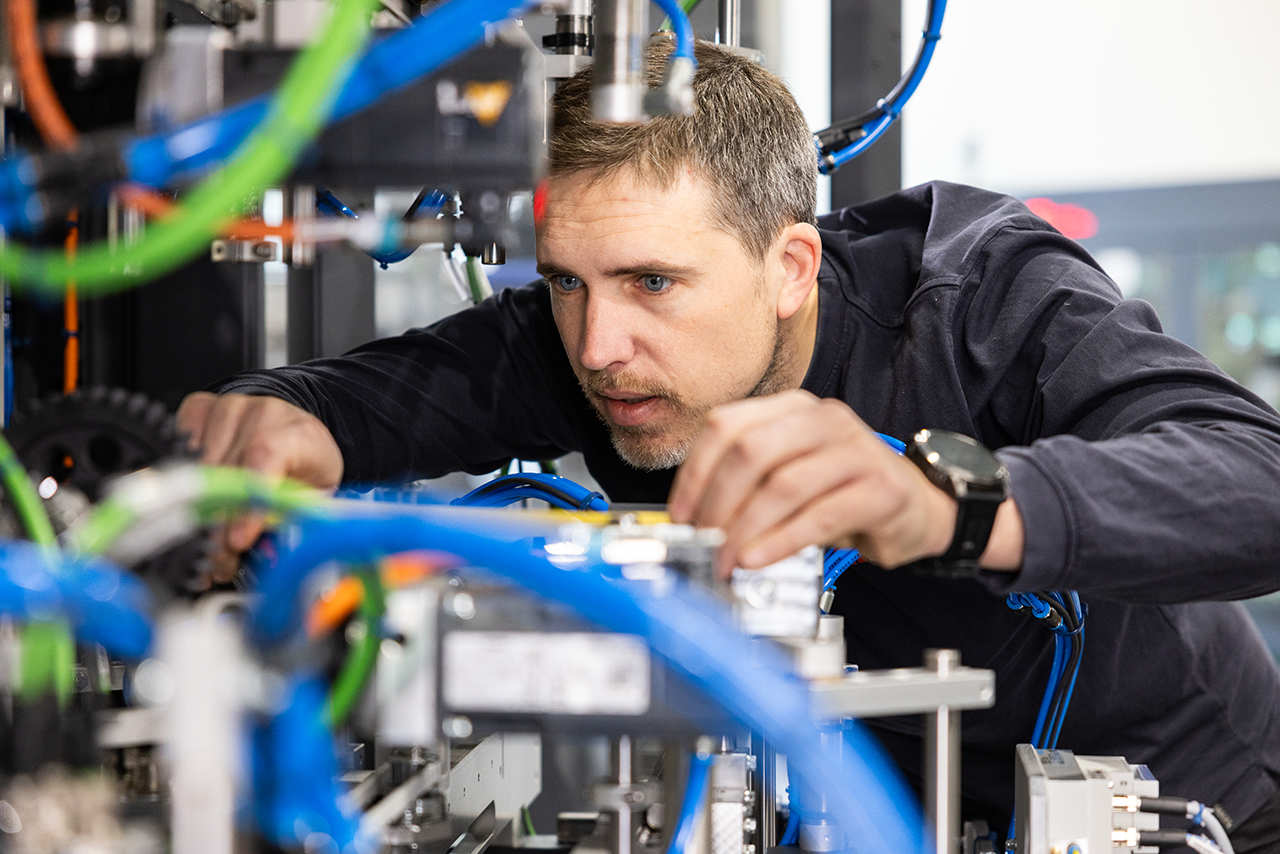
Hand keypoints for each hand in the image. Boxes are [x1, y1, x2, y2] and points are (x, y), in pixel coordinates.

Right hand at [176, 392, 343, 581]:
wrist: (294, 435)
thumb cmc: (305, 469)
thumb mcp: (314, 498)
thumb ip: (292, 519)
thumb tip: (264, 553)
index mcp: (301, 435)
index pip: (266, 456)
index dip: (246, 500)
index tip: (236, 540)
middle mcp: (263, 413)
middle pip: (226, 471)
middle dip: (218, 525)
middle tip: (217, 559)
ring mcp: (229, 406)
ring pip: (198, 465)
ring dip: (198, 509)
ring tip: (208, 541)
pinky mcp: (201, 407)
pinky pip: (178, 446)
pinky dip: (183, 480)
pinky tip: (197, 498)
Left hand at [667, 390, 960, 577]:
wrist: (916, 508)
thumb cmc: (843, 494)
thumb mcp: (789, 478)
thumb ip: (745, 487)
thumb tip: (694, 519)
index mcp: (791, 409)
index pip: (725, 425)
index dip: (695, 473)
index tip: (682, 514)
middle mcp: (823, 419)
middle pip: (750, 452)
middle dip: (718, 503)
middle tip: (705, 541)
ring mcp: (856, 448)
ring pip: (782, 484)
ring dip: (745, 528)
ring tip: (729, 558)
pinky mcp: (880, 487)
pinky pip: (819, 515)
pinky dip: (781, 541)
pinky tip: (759, 558)